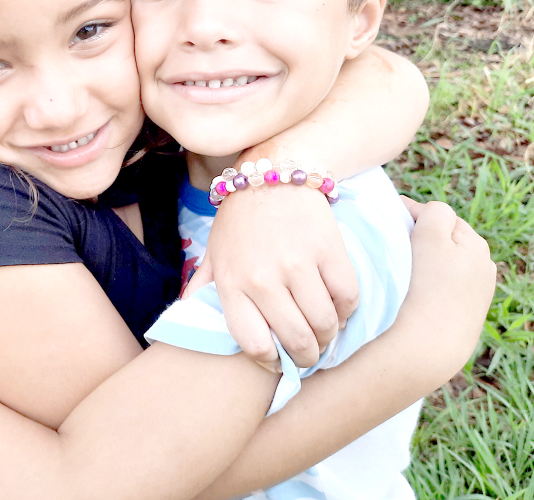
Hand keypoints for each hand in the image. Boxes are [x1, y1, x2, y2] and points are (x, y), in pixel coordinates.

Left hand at [187, 185, 358, 368]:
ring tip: (325, 333)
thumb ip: (201, 287)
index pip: (254, 344)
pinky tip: (337, 307)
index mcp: (232, 283)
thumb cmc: (240, 219)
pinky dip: (347, 311)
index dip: (271, 361)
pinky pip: (347, 298)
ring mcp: (297, 264)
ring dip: (329, 337)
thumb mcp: (213, 252)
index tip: (279, 361)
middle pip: (296, 341)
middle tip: (310, 354)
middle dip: (307, 357)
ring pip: (325, 324)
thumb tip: (186, 318)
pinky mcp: (328, 250)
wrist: (273, 172)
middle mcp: (262, 278)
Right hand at [396, 198, 495, 377]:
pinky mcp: (468, 315)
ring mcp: (478, 292)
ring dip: (428, 263)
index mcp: (477, 243)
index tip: (389, 226)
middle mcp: (484, 265)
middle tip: (396, 250)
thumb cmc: (427, 287)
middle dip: (423, 240)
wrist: (429, 346)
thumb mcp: (430, 237)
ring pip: (445, 264)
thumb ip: (434, 212)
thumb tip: (425, 211)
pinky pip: (446, 288)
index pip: (439, 216)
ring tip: (407, 275)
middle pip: (445, 240)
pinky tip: (420, 296)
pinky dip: (433, 286)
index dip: (412, 217)